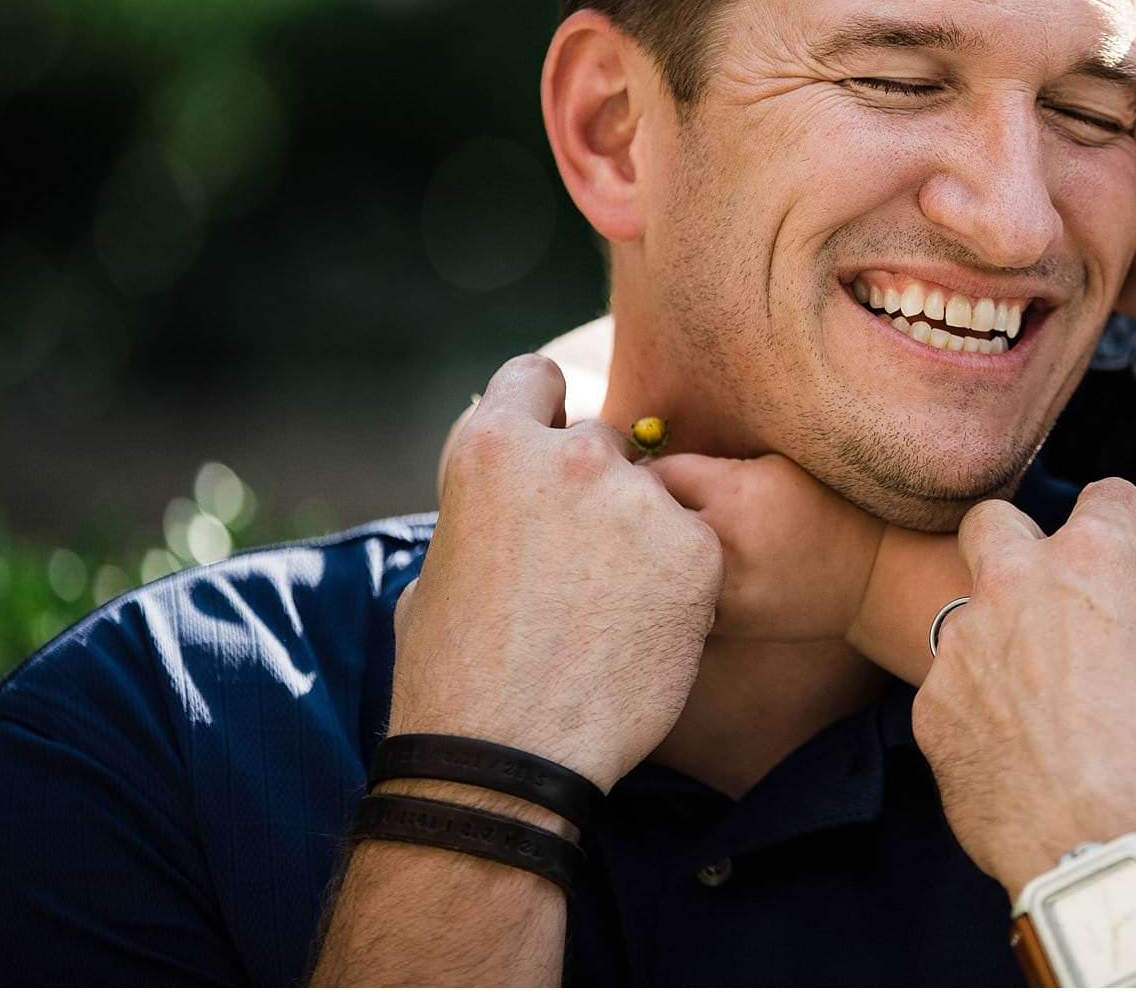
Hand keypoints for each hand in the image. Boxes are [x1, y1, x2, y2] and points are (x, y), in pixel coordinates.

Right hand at [391, 354, 722, 791]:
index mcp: (490, 446)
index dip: (542, 412)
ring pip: (655, 496)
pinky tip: (645, 630)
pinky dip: (679, 580)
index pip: (534, 380)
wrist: (508, 756)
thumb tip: (507, 501)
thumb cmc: (453, 674)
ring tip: (610, 611)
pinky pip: (694, 543)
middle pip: (604, 443)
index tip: (550, 444)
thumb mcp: (438, 565)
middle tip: (582, 562)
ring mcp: (638, 499)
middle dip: (596, 488)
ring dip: (642, 536)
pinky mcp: (697, 548)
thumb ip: (485, 511)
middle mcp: (570, 454)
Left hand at [650, 452, 886, 640]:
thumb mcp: (777, 468)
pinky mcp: (726, 623)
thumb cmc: (823, 509)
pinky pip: (676, 599)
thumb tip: (649, 460)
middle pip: (646, 520)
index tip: (658, 477)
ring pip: (655, 566)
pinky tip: (689, 579)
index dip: (653, 471)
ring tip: (665, 546)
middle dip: (644, 513)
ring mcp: (724, 588)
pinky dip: (676, 589)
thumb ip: (717, 465)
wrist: (869, 577)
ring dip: (655, 555)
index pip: (659, 472)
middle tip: (648, 511)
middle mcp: (725, 541)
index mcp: (738, 491)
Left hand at [913, 480, 1135, 897]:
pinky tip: (1019, 745)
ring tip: (1048, 687)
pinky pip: (947, 689)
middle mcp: (1016, 586)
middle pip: (995, 523)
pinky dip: (978, 705)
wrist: (1109, 851)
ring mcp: (965, 647)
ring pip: (966, 611)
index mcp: (1093, 561)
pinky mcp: (933, 710)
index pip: (1109, 497)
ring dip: (1001, 634)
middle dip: (1024, 544)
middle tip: (1064, 596)